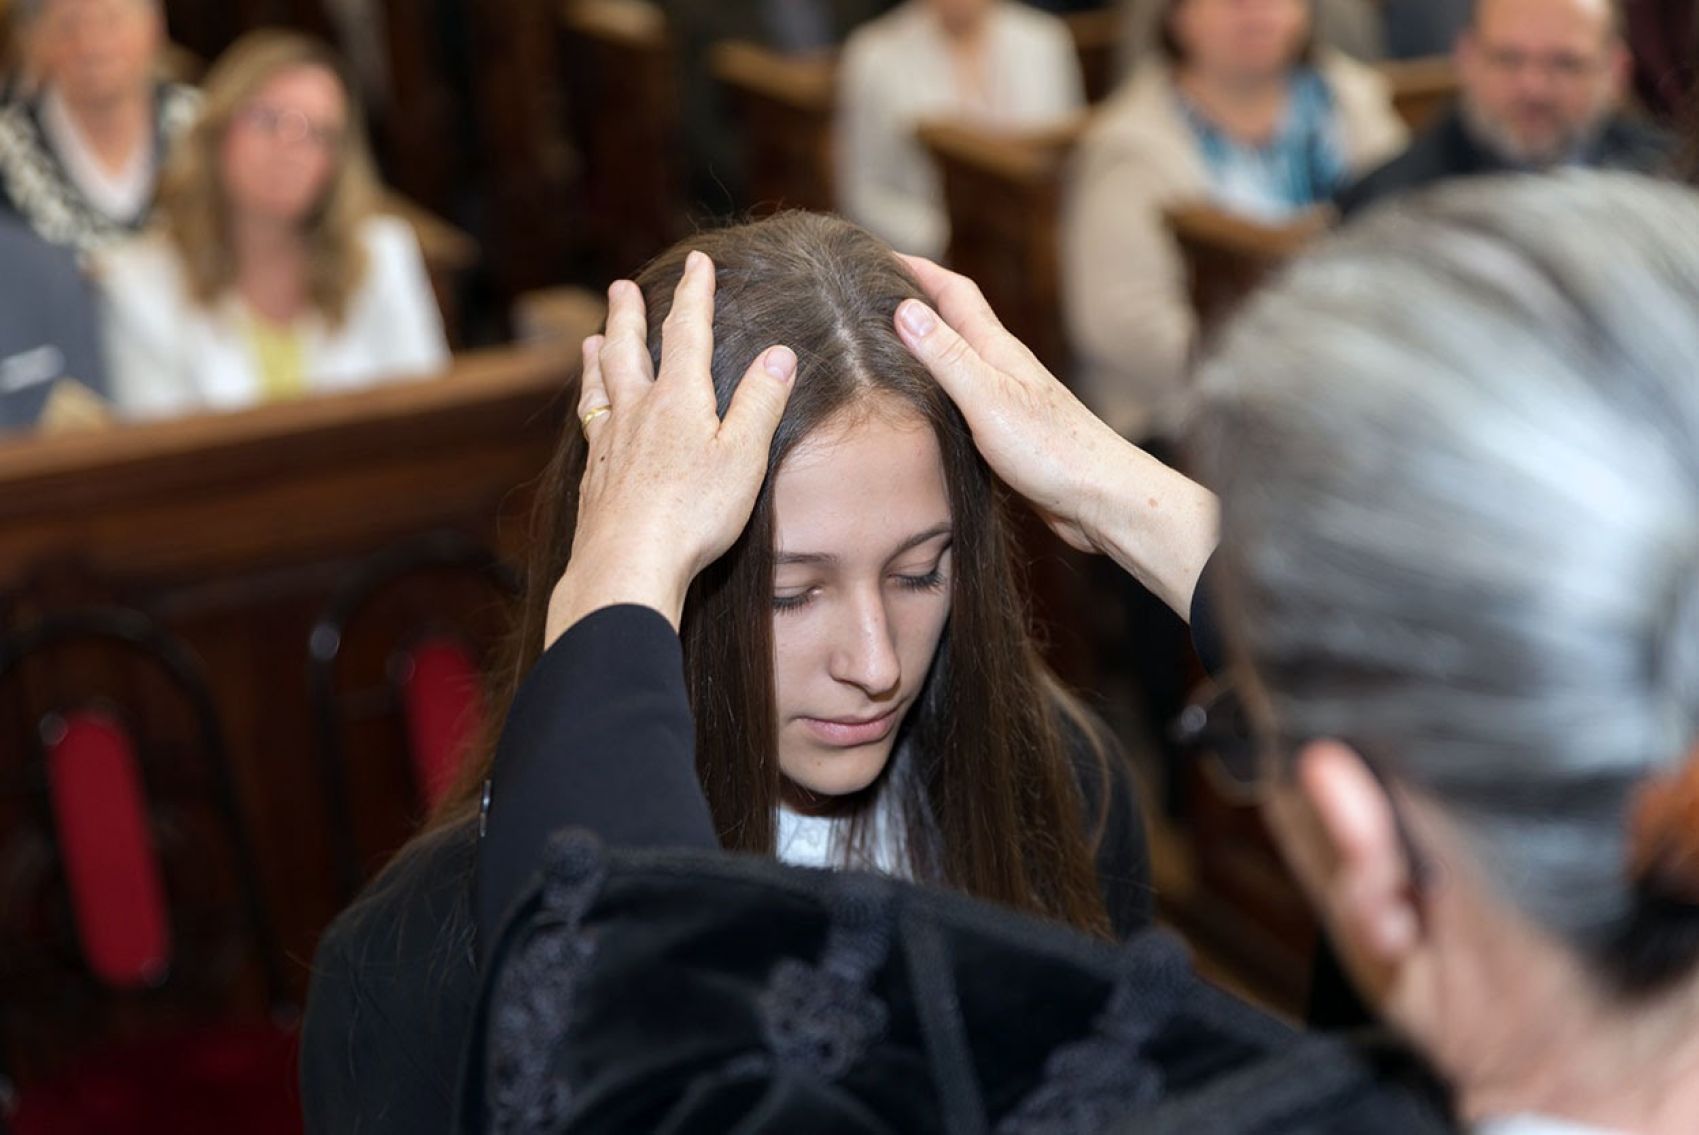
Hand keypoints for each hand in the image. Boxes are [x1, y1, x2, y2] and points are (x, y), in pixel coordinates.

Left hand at [545, 251, 795, 643]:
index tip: (698, 262)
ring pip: (601, 388)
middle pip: (629, 351)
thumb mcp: (744, 455)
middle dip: (630, 315)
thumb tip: (780, 353)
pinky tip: (592, 421)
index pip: (687, 333)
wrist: (628, 563)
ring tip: (591, 340)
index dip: (694, 294)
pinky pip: (591, 429)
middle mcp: (637, 413)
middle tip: (622, 288)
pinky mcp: (595, 479)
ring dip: (598, 359)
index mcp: (678, 400)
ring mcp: (610, 446)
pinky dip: (591, 410)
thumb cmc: (694, 513)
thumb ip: (761, 402)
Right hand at [891, 255, 1217, 619]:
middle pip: (954, 319)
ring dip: (925, 343)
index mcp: (996, 349)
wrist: (1100, 497)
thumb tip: (904, 309)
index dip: (916, 269)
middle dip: (915, 299)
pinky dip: (937, 386)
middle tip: (872, 293)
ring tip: (887, 341)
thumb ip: (947, 356)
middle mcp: (1001, 365)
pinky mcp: (1007, 430)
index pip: (953, 292)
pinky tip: (924, 401)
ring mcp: (1006, 397)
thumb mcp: (988, 398)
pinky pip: (963, 395)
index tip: (876, 254)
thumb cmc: (1051, 450)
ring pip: (958, 358)